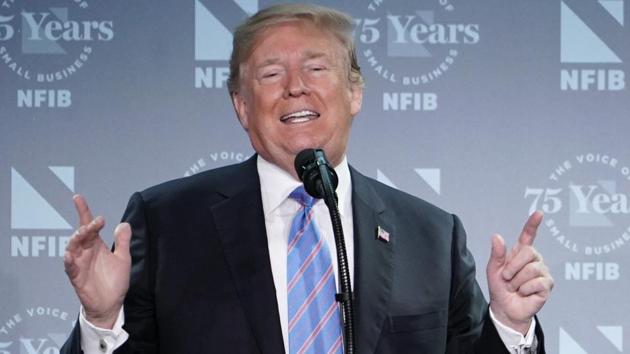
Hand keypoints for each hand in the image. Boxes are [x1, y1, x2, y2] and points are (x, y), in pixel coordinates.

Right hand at [63, 194, 131, 328]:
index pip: (88, 225)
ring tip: (83, 232)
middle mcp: (86, 252)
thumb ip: (123, 241)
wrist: (111, 304)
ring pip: (72, 247)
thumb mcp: (123, 258)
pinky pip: (70, 267)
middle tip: (97, 222)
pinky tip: (71, 254)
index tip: (78, 198)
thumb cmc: (115, 281)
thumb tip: (124, 223)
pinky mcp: (76, 277)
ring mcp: (79, 263)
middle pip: (81, 234)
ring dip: (76, 238)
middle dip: (86, 226)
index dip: (83, 211)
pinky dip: (69, 260)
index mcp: (96, 245)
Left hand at [486, 211, 553, 333]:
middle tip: (507, 278)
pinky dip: (525, 290)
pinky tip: (524, 293)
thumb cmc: (500, 288)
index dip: (533, 224)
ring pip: (531, 269)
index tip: (539, 213)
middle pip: (528, 252)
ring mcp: (543, 271)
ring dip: (517, 281)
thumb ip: (497, 254)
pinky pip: (536, 283)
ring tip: (515, 287)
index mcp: (520, 253)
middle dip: (512, 267)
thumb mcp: (493, 270)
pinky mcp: (548, 284)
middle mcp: (534, 259)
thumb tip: (497, 236)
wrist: (506, 308)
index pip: (528, 235)